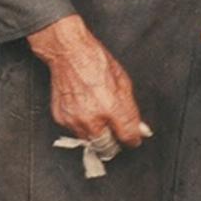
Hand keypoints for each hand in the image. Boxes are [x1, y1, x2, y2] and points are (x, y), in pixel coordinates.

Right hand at [27, 13, 146, 145]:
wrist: (68, 53)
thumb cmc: (95, 61)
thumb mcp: (123, 83)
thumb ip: (131, 110)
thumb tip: (139, 128)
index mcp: (111, 107)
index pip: (127, 137)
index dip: (133, 139)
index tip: (133, 138)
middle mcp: (92, 117)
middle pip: (107, 147)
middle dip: (114, 143)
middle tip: (116, 133)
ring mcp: (74, 119)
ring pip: (90, 142)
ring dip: (97, 136)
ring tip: (98, 118)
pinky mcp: (61, 118)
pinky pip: (75, 132)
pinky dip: (82, 126)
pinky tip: (84, 111)